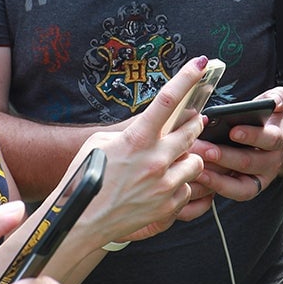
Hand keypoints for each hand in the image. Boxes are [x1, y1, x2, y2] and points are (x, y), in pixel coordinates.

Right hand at [82, 56, 210, 241]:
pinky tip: (162, 186)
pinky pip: (187, 187)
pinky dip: (179, 184)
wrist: (82, 220)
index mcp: (137, 139)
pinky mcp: (169, 205)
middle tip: (190, 122)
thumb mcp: (100, 143)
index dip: (187, 78)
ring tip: (170, 162)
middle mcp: (155, 160)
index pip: (168, 100)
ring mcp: (164, 184)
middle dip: (192, 124)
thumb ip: (130, 131)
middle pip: (192, 130)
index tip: (200, 63)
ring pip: (196, 161)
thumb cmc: (85, 177)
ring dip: (187, 158)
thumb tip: (152, 123)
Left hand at [192, 86, 282, 201]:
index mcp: (277, 138)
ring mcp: (260, 179)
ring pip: (242, 185)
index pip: (268, 138)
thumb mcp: (274, 103)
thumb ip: (278, 97)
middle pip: (250, 162)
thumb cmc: (265, 118)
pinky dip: (217, 188)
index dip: (252, 136)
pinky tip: (199, 178)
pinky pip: (235, 194)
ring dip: (218, 178)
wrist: (270, 139)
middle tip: (203, 150)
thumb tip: (275, 103)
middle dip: (225, 156)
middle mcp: (272, 162)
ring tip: (198, 169)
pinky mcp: (248, 189)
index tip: (233, 131)